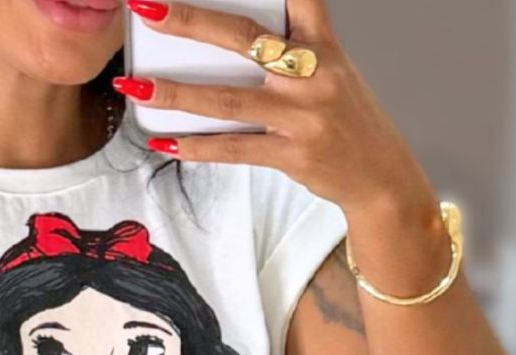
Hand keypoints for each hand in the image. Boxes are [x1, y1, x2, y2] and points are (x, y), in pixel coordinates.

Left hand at [117, 0, 437, 216]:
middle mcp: (314, 74)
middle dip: (191, 21)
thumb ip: (289, 51)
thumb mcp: (328, 72)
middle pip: (244, 39)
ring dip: (177, 94)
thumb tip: (225, 42)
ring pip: (229, 101)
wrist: (379, 177)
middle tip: (149, 9)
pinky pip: (234, 149)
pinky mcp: (292, 155)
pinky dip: (196, 146)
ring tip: (136, 87)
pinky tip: (165, 142)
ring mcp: (303, 117)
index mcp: (323, 44)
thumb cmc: (343, 120)